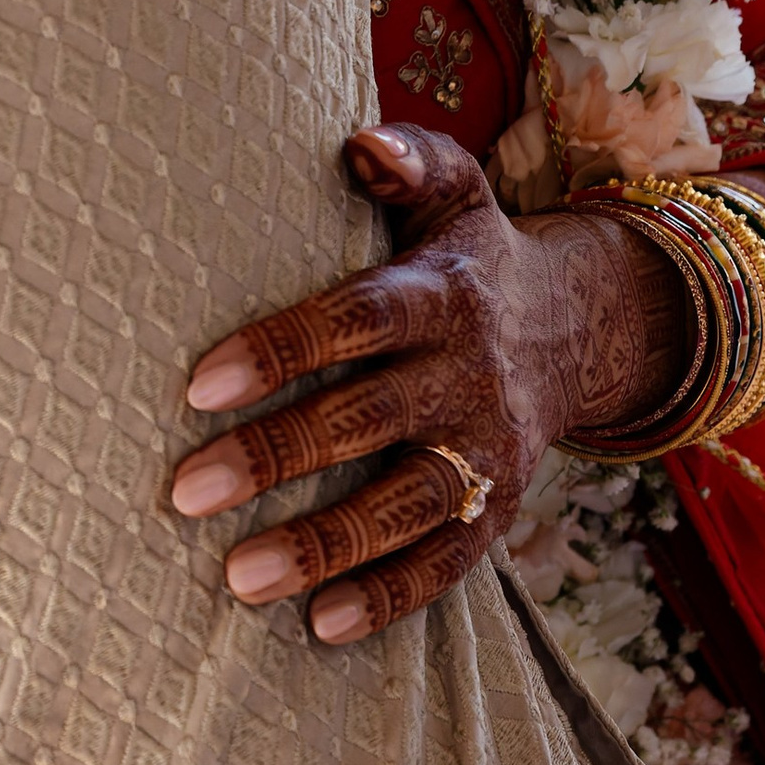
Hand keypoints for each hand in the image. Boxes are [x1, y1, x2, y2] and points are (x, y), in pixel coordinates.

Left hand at [169, 125, 689, 643]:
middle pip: (366, 420)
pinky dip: (389, 597)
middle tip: (183, 491)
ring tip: (237, 578)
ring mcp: (487, 450)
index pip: (356, 321)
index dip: (282, 350)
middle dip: (275, 458)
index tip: (197, 384)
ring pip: (405, 505)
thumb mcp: (456, 189)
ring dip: (324, 545)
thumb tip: (358, 138)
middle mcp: (468, 376)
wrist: (581, 328)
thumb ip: (410, 159)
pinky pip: (448, 564)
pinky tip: (317, 626)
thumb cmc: (471, 253)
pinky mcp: (498, 509)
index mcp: (444, 295)